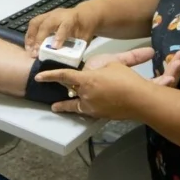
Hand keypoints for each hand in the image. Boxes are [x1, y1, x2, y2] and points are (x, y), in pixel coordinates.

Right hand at [25, 5, 99, 56]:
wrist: (85, 15)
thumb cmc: (84, 29)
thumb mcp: (84, 39)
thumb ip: (76, 48)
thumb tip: (66, 61)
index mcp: (72, 19)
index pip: (64, 26)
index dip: (59, 36)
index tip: (54, 48)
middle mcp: (59, 15)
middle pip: (46, 24)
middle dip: (39, 38)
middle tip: (35, 53)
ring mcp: (50, 14)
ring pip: (36, 22)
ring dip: (30, 37)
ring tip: (29, 50)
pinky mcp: (44, 16)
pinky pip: (33, 24)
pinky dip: (29, 35)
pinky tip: (28, 46)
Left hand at [35, 47, 179, 118]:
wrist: (140, 100)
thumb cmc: (127, 80)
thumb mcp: (112, 64)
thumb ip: (98, 67)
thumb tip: (91, 71)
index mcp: (87, 80)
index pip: (64, 75)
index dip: (50, 75)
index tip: (38, 77)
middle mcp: (85, 94)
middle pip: (70, 89)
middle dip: (64, 87)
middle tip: (55, 85)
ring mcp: (91, 107)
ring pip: (74, 102)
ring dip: (66, 103)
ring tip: (56, 106)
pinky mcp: (98, 115)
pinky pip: (84, 110)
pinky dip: (79, 110)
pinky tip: (78, 109)